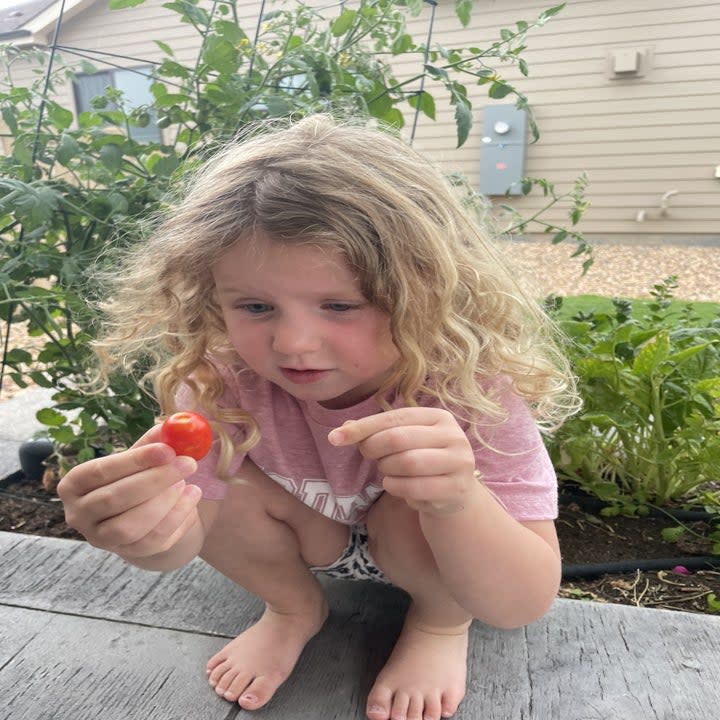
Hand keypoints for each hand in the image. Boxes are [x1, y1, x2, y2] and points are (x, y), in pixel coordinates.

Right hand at [57, 425, 202, 558]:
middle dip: (156, 480)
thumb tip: (173, 427)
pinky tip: (192, 497)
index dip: (135, 460)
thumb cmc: (137, 477)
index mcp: (74, 484)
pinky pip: (154, 540)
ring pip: (131, 526)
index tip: (167, 450)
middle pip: (114, 499)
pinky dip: (177, 517)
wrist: (146, 514)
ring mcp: (102, 539)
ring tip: (187, 483)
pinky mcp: (128, 553)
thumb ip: (153, 442)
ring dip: (165, 502)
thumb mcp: (140, 457)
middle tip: (188, 464)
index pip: (100, 471)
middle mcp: (79, 515)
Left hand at [328, 408, 477, 513]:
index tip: (334, 438)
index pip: (395, 417)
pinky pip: (414, 488)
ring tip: (386, 471)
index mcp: (439, 417)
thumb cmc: (423, 463)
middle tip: (368, 456)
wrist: (455, 496)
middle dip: (374, 448)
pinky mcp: (456, 489)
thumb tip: (342, 430)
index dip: (363, 427)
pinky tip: (394, 485)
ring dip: (386, 469)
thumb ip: (376, 432)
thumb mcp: (404, 442)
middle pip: (399, 438)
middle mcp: (454, 436)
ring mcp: (459, 463)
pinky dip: (396, 487)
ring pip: (407, 463)